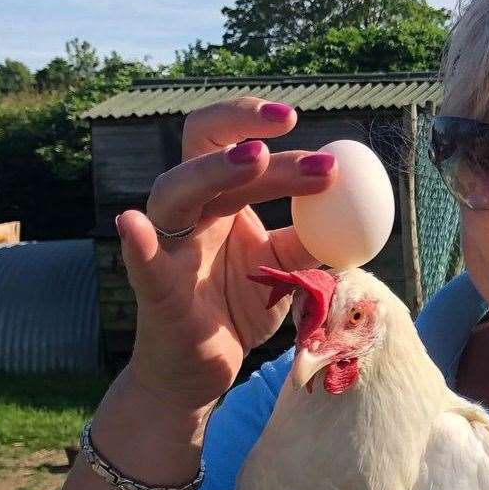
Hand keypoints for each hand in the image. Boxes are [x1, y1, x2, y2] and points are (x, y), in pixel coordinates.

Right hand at [118, 97, 339, 412]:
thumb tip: (355, 213)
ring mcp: (167, 246)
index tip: (300, 121)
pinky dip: (136, 242)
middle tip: (294, 129)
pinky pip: (143, 263)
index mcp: (218, 201)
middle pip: (202, 152)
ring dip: (215, 172)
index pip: (233, 145)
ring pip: (175, 193)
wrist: (203, 368)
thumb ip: (311, 239)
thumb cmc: (237, 307)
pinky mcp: (155, 289)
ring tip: (255, 160)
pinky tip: (132, 221)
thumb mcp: (284, 268)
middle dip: (244, 133)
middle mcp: (188, 213)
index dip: (257, 125)